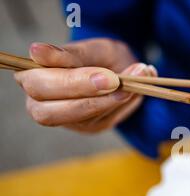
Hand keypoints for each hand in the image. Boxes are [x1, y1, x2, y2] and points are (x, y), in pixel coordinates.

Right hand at [14, 38, 156, 132]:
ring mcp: (66, 118)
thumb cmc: (100, 55)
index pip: (37, 85)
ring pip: (77, 118)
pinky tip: (130, 92)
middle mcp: (41, 102)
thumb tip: (35, 51)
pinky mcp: (89, 126)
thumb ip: (69, 54)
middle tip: (114, 80)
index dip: (67, 81)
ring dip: (105, 102)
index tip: (97, 72)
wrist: (121, 68)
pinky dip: (117, 105)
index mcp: (32, 75)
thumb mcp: (91, 48)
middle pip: (46, 112)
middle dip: (83, 95)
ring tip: (127, 85)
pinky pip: (101, 120)